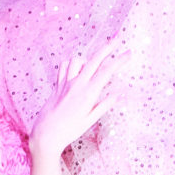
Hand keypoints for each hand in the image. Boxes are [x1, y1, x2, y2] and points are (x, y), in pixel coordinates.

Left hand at [29, 42, 120, 159]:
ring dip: (87, 58)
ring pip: (77, 61)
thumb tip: (120, 94)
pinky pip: (64, 67)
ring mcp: (66, 83)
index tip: (129, 53)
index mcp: (88, 94)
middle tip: (117, 40)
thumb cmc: (69, 130)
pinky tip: (77, 69)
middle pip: (94, 60)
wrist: (45, 134)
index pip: (107, 72)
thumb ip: (105, 105)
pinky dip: (72, 64)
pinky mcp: (57, 85)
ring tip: (94, 64)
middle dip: (107, 48)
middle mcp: (77, 85)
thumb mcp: (90, 120)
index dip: (119, 61)